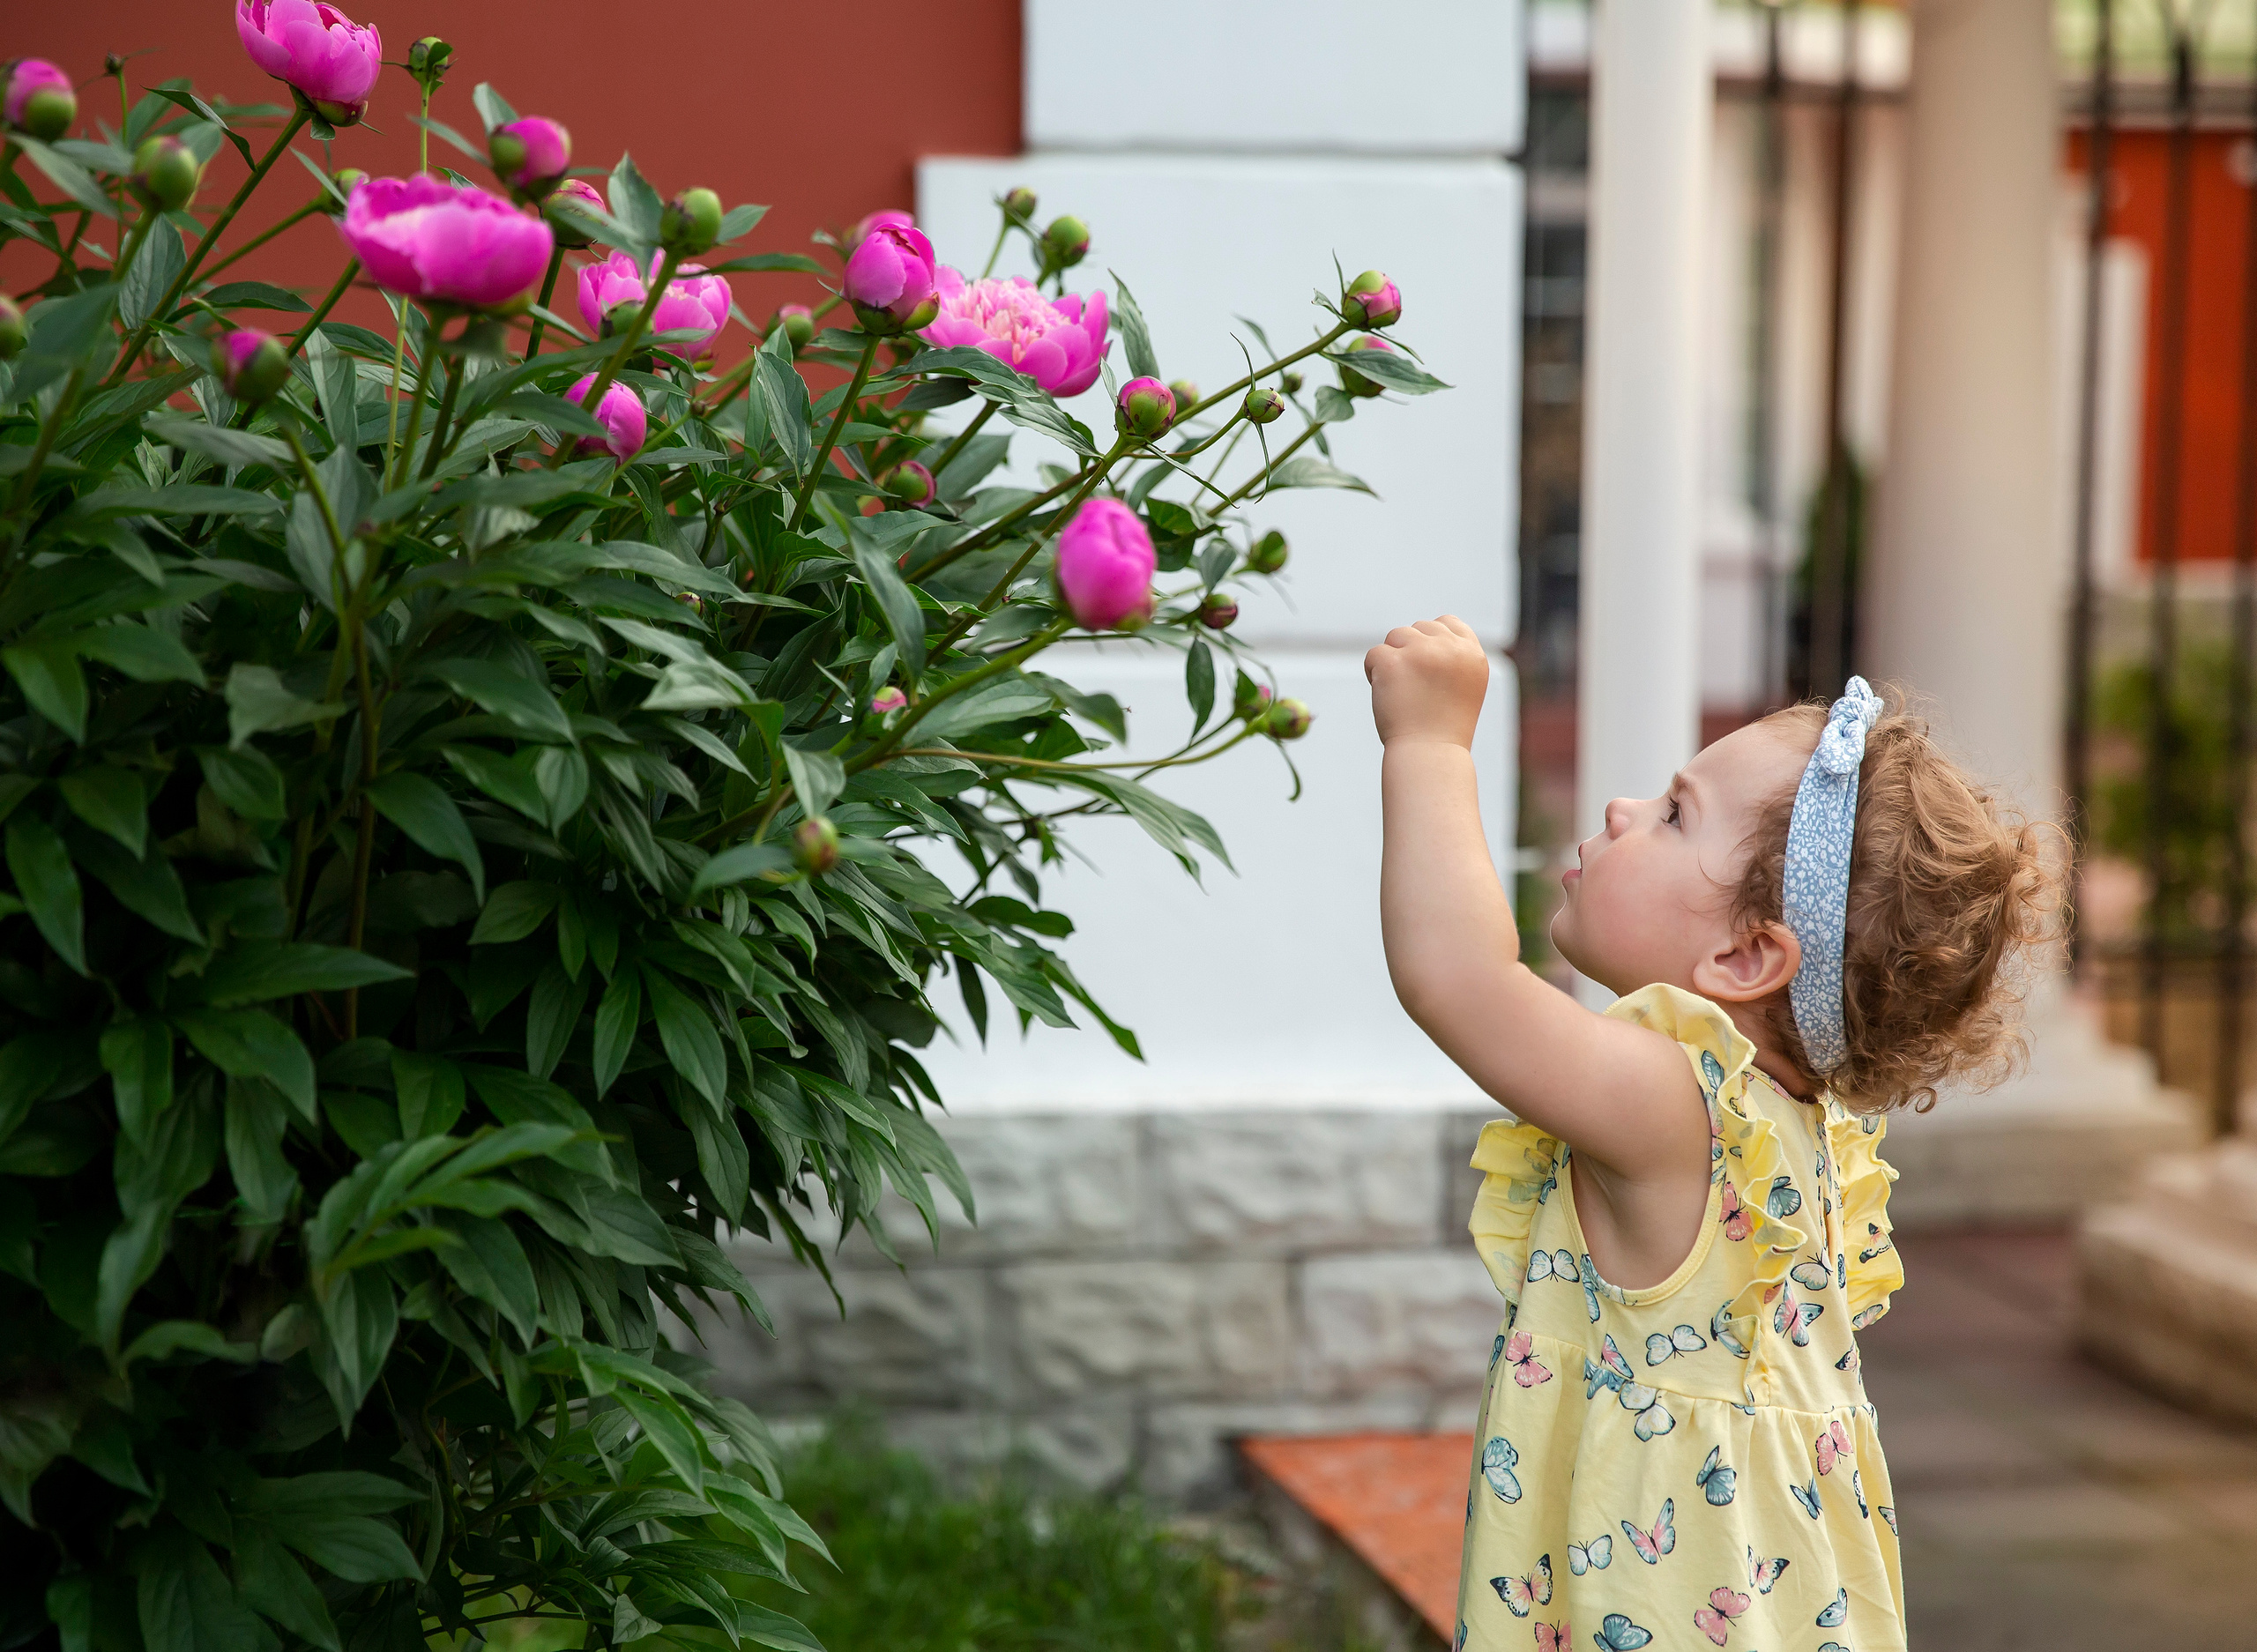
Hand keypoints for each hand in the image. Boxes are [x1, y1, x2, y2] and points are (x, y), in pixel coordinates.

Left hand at [1366, 615, 1486, 747]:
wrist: (1430, 754)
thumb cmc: (1443, 727)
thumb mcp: (1462, 686)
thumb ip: (1451, 657)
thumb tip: (1423, 634)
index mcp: (1472, 653)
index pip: (1447, 623)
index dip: (1431, 640)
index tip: (1427, 667)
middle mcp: (1449, 648)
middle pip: (1418, 629)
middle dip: (1410, 651)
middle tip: (1415, 688)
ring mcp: (1421, 652)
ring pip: (1396, 636)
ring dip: (1392, 659)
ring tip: (1402, 691)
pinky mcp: (1393, 661)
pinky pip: (1374, 655)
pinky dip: (1374, 673)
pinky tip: (1386, 695)